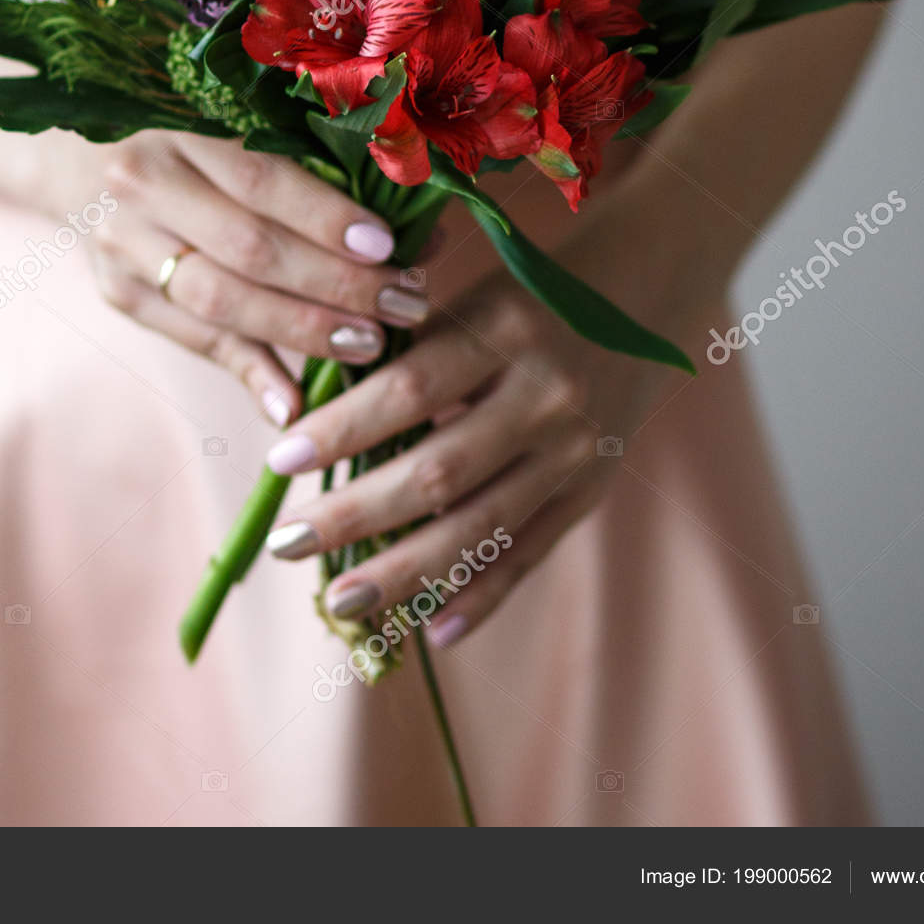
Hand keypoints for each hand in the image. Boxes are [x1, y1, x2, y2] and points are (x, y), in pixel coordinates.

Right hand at [86, 132, 430, 425]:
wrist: (79, 160)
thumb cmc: (191, 142)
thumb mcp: (236, 135)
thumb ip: (316, 177)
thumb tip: (420, 230)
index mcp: (179, 132)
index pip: (262, 180)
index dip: (328, 218)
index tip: (390, 248)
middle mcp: (142, 187)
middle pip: (247, 248)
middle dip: (334, 284)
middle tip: (403, 304)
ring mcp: (122, 246)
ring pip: (221, 302)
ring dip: (302, 331)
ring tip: (368, 346)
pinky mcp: (119, 296)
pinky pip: (195, 342)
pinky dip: (250, 374)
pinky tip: (294, 406)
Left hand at [260, 260, 691, 646]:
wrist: (643, 294)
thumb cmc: (525, 294)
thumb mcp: (470, 293)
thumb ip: (404, 342)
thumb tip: (313, 402)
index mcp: (502, 327)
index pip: (408, 388)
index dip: (342, 429)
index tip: (279, 460)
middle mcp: (544, 393)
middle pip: (438, 471)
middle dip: (355, 515)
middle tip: (287, 541)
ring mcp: (574, 449)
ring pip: (479, 526)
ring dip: (403, 573)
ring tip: (339, 601)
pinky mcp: (592, 489)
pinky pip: (530, 552)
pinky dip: (481, 595)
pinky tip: (431, 630)